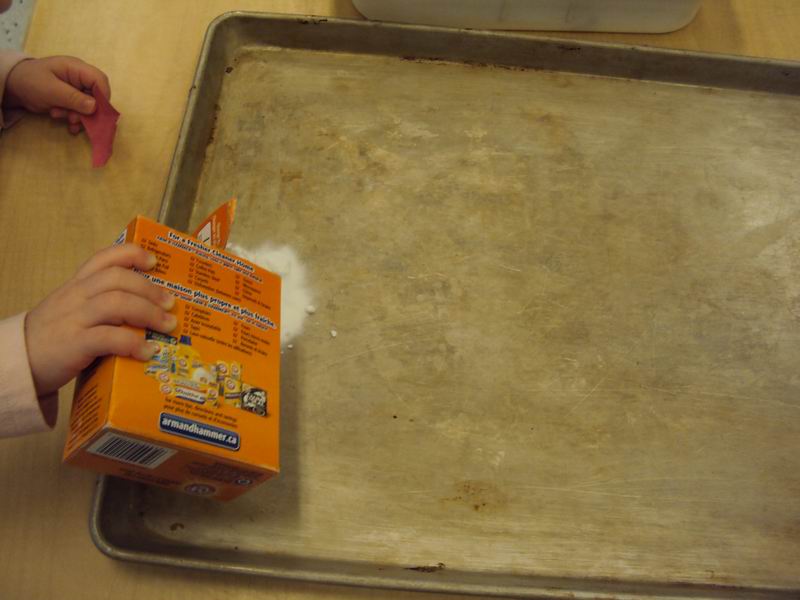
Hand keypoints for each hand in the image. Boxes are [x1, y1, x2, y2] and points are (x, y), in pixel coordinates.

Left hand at [3, 56, 110, 134]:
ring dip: (78, 116)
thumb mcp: (50, 90)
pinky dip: (75, 119)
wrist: (13, 86)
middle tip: (73, 119)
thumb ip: (73, 98)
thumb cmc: (30, 81)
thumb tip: (95, 107)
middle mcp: (79, 78)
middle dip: (87, 111)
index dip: (103, 97)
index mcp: (76, 68)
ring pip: (89, 106)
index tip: (97, 113)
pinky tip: (67, 124)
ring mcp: (76, 89)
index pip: (100, 80)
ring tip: (60, 116)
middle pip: (97, 96)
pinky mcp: (72, 99)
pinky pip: (81, 111)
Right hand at [25, 244, 176, 395]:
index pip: (104, 258)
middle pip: (117, 279)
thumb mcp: (73, 310)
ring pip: (116, 303)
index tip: (153, 261)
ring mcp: (74, 319)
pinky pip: (108, 338)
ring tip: (167, 325)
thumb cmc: (54, 337)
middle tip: (170, 304)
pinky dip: (133, 343)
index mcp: (77, 286)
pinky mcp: (74, 344)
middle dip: (150, 289)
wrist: (16, 361)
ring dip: (148, 312)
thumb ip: (101, 305)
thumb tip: (148, 310)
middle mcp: (76, 297)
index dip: (131, 254)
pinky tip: (147, 351)